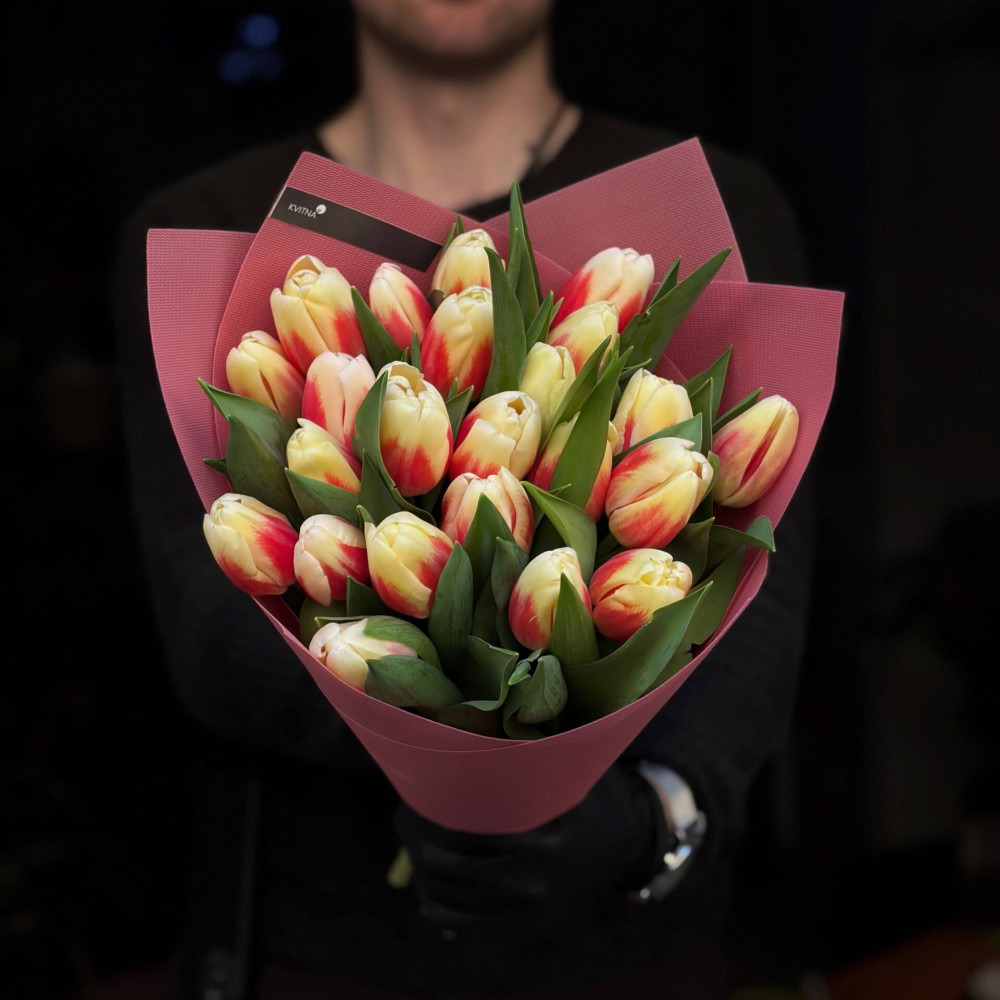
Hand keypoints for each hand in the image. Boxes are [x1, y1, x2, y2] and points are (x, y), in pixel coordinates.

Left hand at [393, 760, 669, 931]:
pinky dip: (434, 900)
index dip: (429, 813)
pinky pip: (458, 920)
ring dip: (420, 866)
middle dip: (416, 837)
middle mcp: (532, 880)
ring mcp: (524, 907)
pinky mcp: (518, 922)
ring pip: (447, 894)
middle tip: (405, 812)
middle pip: (448, 865)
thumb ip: (523, 760)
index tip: (413, 791)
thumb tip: (464, 725)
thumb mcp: (565, 772)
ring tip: (412, 837)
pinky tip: (426, 878)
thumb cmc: (590, 793)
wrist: (629, 845)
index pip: (467, 833)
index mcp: (544, 838)